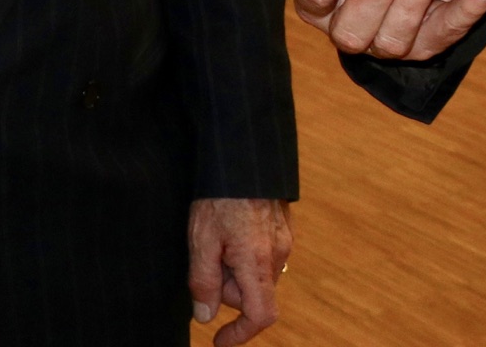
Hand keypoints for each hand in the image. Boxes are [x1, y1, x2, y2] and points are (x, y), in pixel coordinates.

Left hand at [188, 197, 291, 344]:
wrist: (246, 157)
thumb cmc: (221, 196)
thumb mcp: (201, 240)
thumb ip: (204, 282)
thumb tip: (206, 316)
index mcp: (258, 262)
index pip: (261, 315)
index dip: (241, 334)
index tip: (219, 340)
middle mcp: (278, 254)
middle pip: (253, 294)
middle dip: (228, 288)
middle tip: (208, 258)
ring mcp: (284, 240)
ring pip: (258, 274)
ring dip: (236, 270)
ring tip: (218, 238)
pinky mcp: (284, 228)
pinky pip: (264, 256)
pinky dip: (246, 254)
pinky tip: (232, 229)